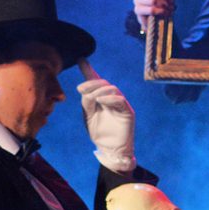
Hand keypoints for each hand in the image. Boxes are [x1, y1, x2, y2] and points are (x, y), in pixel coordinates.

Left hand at [77, 58, 135, 172]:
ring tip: (91, 97)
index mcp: (101, 99)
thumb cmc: (99, 133)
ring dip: (100, 91)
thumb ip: (87, 103)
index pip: (96, 82)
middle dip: (91, 83)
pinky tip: (101, 100)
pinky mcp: (127, 112)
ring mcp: (121, 105)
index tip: (81, 59)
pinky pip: (120, 101)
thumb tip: (85, 90)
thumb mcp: (88, 116)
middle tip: (81, 88)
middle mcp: (111, 99)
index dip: (89, 70)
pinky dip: (110, 98)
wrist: (109, 150)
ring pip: (112, 89)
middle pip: (104, 83)